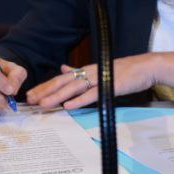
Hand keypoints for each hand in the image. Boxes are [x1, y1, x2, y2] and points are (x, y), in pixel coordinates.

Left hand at [26, 56, 156, 109]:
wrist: (144, 68)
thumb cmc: (123, 71)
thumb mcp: (97, 70)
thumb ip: (79, 71)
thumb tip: (63, 69)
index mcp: (84, 70)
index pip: (60, 79)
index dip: (45, 87)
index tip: (31, 95)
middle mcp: (88, 72)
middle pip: (61, 83)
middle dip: (44, 92)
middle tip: (30, 100)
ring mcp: (97, 79)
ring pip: (72, 88)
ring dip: (56, 97)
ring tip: (43, 104)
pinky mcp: (108, 86)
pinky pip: (91, 94)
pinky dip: (79, 100)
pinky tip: (68, 106)